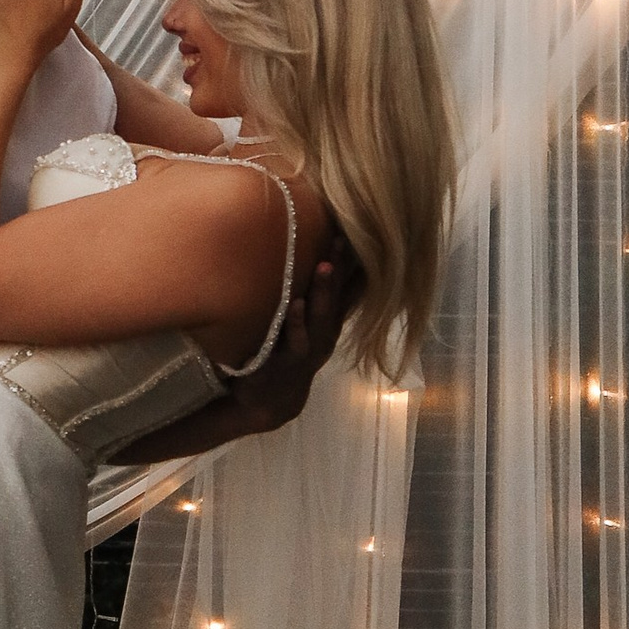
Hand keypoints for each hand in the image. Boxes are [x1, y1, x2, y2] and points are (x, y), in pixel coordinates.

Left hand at [225, 247, 359, 438]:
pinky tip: (296, 304)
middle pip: (337, 293)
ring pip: (321, 315)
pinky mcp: (289, 364)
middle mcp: (325, 330)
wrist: (270, 401)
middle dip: (340, 264)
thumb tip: (318, 256)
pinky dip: (296, 323)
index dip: (352, 257)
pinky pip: (295, 341)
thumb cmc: (286, 350)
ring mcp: (310, 347)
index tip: (358, 226)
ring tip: (324, 265)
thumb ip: (313, 294)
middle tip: (342, 235)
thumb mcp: (304, 321)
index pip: (345, 282)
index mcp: (328, 317)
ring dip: (324, 291)